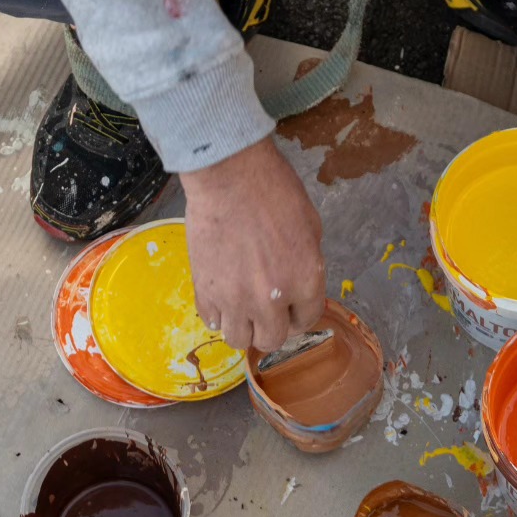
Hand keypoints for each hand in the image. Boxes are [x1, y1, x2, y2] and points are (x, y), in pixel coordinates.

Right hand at [181, 137, 325, 351]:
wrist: (230, 175)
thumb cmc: (273, 189)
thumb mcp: (310, 224)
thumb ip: (307, 262)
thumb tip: (299, 279)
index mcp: (305, 280)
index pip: (307, 320)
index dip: (299, 314)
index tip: (291, 308)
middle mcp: (272, 299)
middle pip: (272, 340)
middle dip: (272, 326)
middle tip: (266, 310)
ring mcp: (236, 299)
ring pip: (239, 340)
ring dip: (243, 327)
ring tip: (241, 307)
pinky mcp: (206, 290)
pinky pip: (211, 320)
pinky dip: (218, 313)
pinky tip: (221, 295)